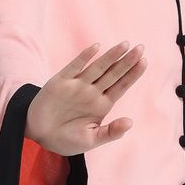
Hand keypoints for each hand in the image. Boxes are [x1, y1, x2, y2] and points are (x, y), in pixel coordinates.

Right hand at [26, 40, 146, 157]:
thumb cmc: (67, 139)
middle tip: (141, 48)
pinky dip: (84, 57)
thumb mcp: (91, 140)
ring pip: (97, 68)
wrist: (39, 136)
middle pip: (113, 74)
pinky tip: (96, 47)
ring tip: (125, 45)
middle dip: (127, 61)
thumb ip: (110, 132)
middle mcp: (92, 92)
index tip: (144, 62)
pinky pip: (74, 67)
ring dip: (110, 56)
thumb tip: (130, 122)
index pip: (121, 86)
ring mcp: (77, 85)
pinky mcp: (60, 82)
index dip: (132, 74)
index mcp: (102, 105)